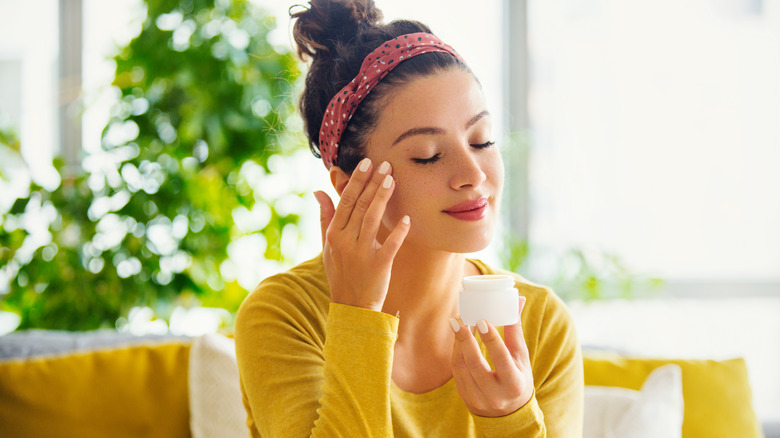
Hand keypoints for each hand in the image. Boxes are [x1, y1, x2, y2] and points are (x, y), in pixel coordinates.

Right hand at [314, 158, 409, 311]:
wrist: (351, 306)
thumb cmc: (340, 272)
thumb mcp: (327, 245)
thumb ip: (324, 217)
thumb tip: (318, 191)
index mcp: (333, 234)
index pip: (346, 201)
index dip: (357, 181)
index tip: (367, 163)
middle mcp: (345, 241)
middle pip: (360, 206)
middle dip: (372, 183)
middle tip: (385, 164)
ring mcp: (361, 253)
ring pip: (372, 220)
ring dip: (382, 198)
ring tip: (392, 179)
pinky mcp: (378, 265)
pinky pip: (390, 245)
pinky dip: (398, 231)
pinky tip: (407, 218)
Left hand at [449, 297, 533, 416]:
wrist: (509, 414)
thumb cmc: (517, 377)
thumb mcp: (521, 357)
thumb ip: (515, 330)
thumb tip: (518, 299)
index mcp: (514, 384)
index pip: (501, 359)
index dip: (491, 339)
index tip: (481, 320)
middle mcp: (495, 395)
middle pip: (476, 364)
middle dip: (466, 339)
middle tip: (460, 318)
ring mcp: (478, 399)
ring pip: (462, 367)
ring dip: (458, 343)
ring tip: (457, 323)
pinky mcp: (466, 398)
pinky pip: (456, 373)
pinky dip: (456, 353)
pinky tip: (457, 337)